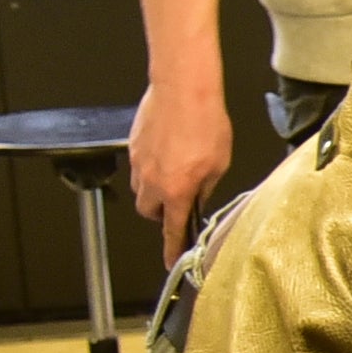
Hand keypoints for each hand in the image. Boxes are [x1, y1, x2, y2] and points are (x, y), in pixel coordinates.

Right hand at [128, 68, 235, 262]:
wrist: (183, 89)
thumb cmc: (205, 122)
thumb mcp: (219, 163)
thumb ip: (206, 186)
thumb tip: (199, 197)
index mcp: (176, 190)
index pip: (171, 229)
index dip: (171, 249)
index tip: (170, 262)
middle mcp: (151, 181)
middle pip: (148, 211)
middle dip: (161, 212)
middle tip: (179, 201)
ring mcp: (138, 163)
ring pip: (141, 189)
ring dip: (155, 189)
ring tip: (176, 172)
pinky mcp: (133, 146)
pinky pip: (139, 167)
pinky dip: (151, 167)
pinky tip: (169, 152)